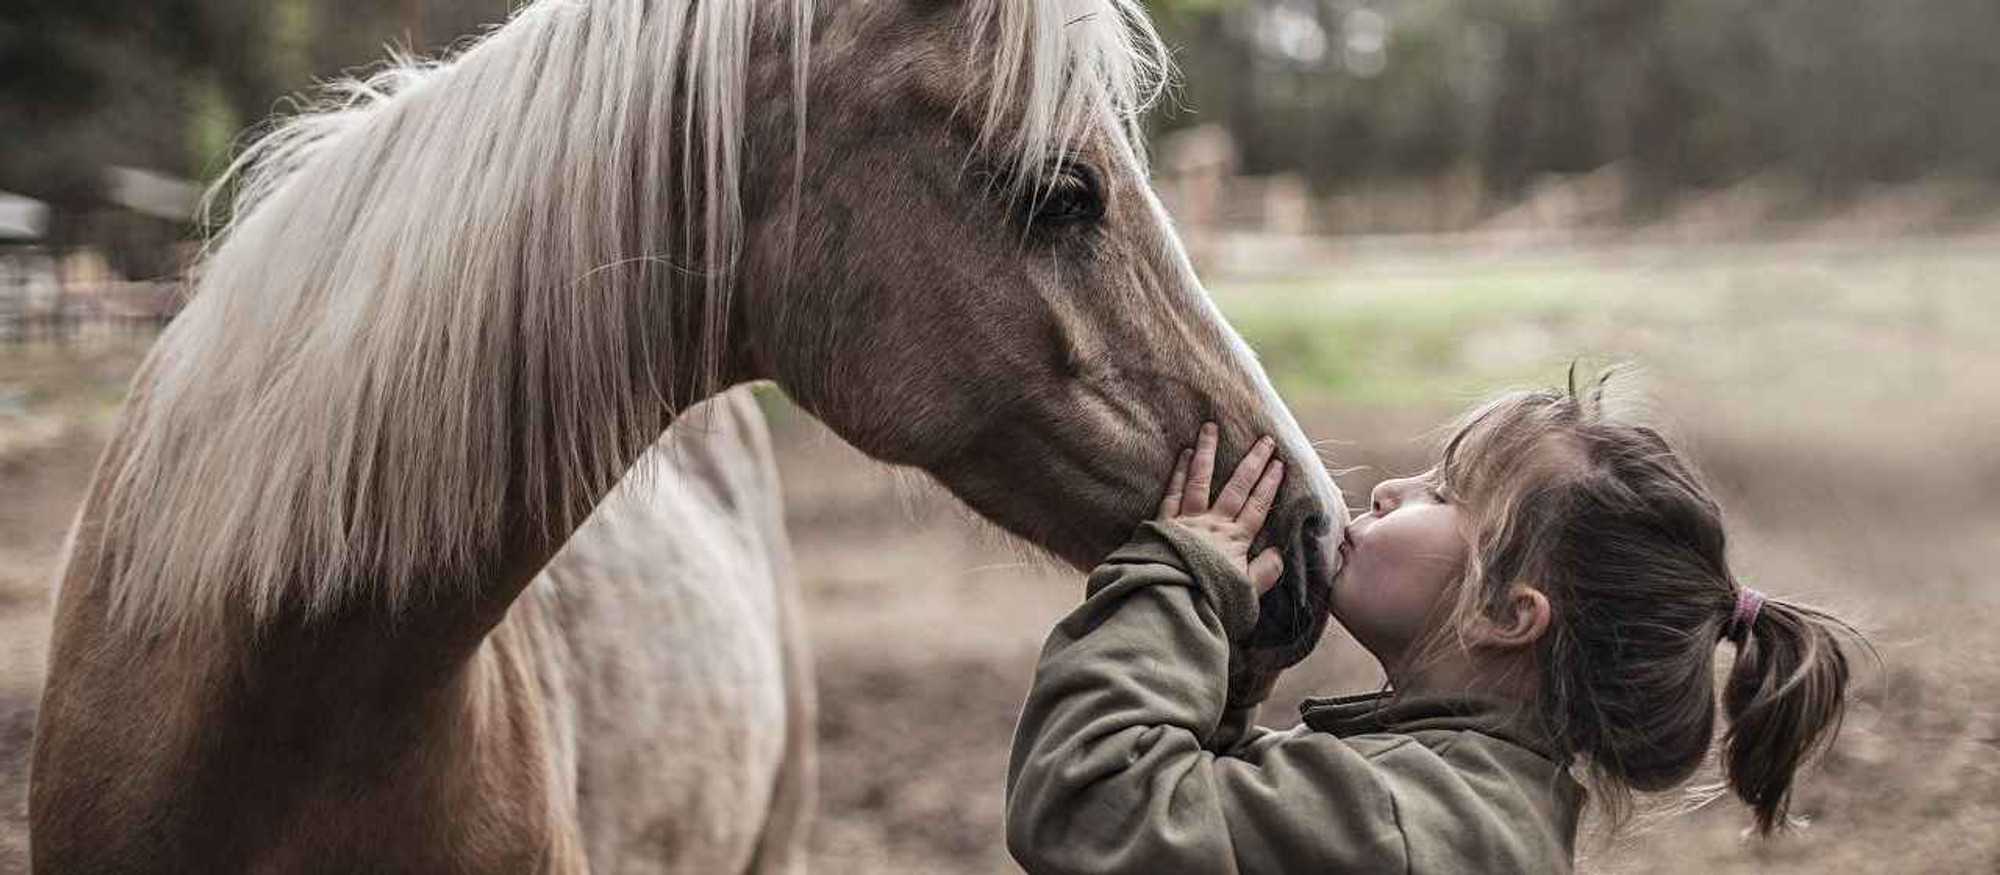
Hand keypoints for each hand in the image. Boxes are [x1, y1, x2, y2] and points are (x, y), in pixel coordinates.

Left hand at [1156, 423, 1285, 595]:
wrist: (1170, 604)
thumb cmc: (1209, 604)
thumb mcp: (1246, 594)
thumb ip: (1265, 573)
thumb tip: (1279, 553)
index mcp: (1235, 542)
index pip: (1257, 507)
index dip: (1270, 485)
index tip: (1279, 464)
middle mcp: (1213, 525)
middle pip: (1236, 487)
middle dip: (1252, 462)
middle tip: (1264, 439)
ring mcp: (1187, 521)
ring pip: (1200, 480)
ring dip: (1207, 452)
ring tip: (1211, 427)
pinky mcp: (1163, 523)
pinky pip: (1173, 492)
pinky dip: (1178, 472)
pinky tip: (1183, 453)